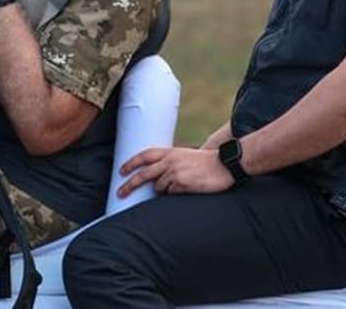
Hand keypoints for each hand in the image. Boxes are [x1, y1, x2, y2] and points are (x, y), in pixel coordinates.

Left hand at [116, 147, 233, 198]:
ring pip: (158, 187)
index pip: (143, 155)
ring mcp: (175, 173)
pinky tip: (184, 190)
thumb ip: (169, 161)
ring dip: (161, 191)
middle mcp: (169, 161)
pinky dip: (173, 194)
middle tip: (120, 193)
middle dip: (129, 185)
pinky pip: (170, 193)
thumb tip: (155, 174)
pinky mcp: (182, 184)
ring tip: (177, 187)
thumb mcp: (184, 155)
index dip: (130, 163)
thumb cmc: (206, 162)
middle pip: (143, 174)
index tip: (121, 171)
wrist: (225, 165)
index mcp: (169, 152)